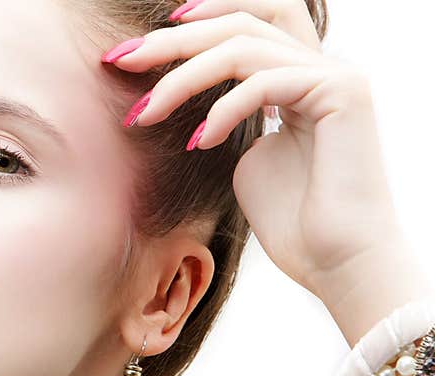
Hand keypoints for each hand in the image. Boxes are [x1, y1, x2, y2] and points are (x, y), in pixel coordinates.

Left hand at [104, 0, 404, 305]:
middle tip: (121, 60)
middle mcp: (320, 67)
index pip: (249, 21)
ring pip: (243, 46)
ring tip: (145, 114)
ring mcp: (334, 76)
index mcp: (298, 79)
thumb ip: (229, 125)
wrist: (337, 264)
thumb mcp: (247, 164)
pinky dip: (223, 110)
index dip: (197, 22)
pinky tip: (198, 144)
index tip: (140, 47)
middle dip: (174, 41)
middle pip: (240, 23)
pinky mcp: (341, 93)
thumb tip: (199, 116)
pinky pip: (263, 83)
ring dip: (183, 78)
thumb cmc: (294, 225)